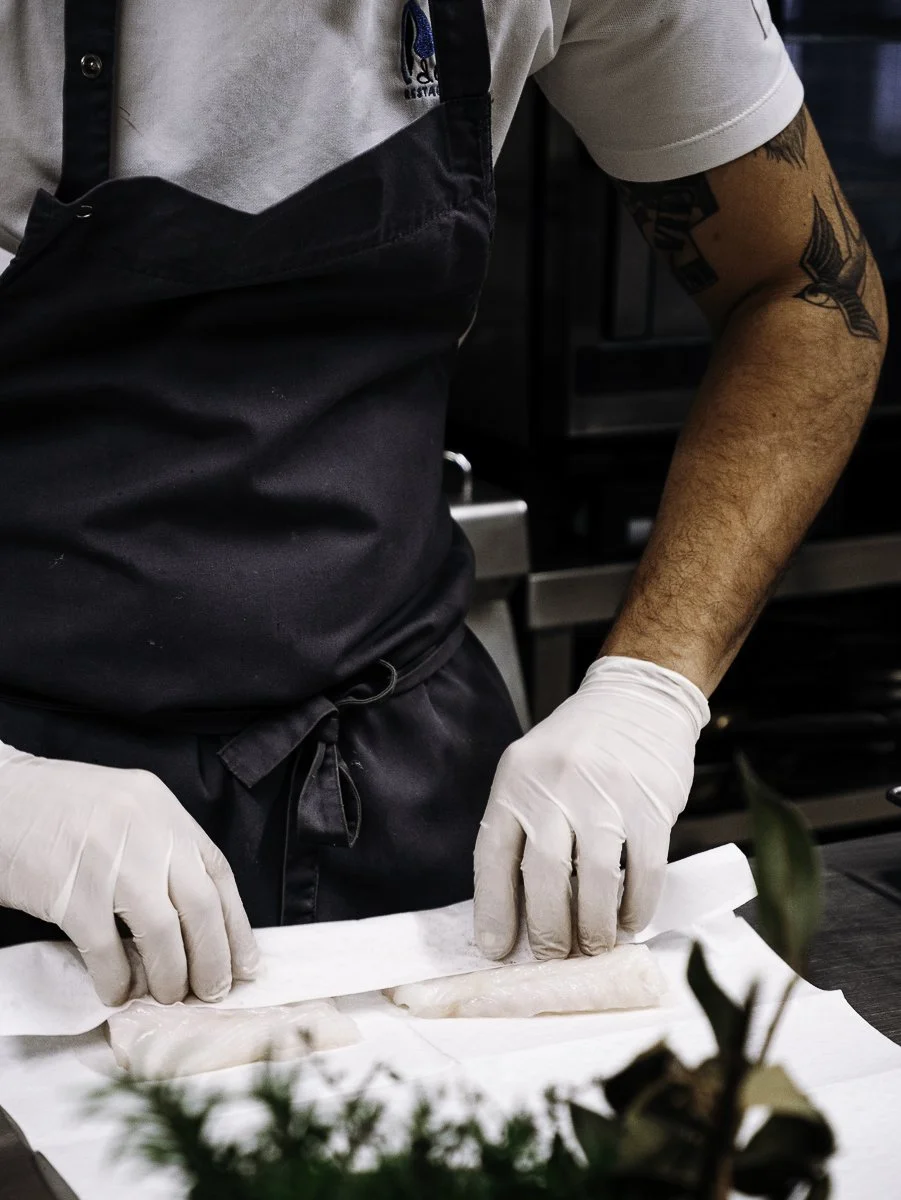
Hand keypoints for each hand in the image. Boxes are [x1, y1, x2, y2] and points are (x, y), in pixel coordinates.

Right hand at [0, 743, 259, 1005]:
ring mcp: (110, 861)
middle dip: (212, 959)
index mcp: (164, 809)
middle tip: (209, 991)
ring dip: (168, 976)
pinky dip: (117, 979)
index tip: (244, 964)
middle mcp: (147, 830)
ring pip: (162, 933)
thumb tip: (192, 918)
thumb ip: (161, 847)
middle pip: (200, 906)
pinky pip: (108, 951)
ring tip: (165, 994)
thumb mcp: (126, 808)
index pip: (218, 872)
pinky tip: (117, 990)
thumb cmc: (58, 808)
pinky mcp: (72, 893)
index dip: (237, 925)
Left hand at [474, 656, 708, 959]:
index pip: (493, 856)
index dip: (493, 910)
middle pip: (544, 877)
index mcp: (516, 781)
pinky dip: (636, 907)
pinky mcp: (650, 805)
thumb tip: (516, 909)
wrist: (637, 699)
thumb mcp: (533, 771)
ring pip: (595, 883)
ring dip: (594, 928)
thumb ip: (523, 826)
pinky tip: (631, 921)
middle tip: (555, 956)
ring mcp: (604, 795)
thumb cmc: (579, 746)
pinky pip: (643, 872)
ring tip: (594, 947)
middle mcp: (555, 787)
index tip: (496, 950)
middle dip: (548, 931)